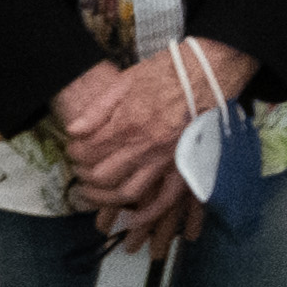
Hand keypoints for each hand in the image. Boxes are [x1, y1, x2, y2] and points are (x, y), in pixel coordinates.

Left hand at [53, 54, 199, 225]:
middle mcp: (145, 145)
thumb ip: (99, 108)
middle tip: (81, 169)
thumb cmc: (171, 70)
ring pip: (127, 192)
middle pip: (102, 175)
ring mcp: (166, 158)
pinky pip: (167, 198)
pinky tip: (133, 218)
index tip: (74, 149)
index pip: (88, 150)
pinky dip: (148, 213)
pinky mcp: (185, 164)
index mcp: (128, 122)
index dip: (75, 152)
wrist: (212, 68)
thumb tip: (74, 130)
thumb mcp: (128, 80)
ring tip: (95, 192)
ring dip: (106, 198)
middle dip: (84, 174)